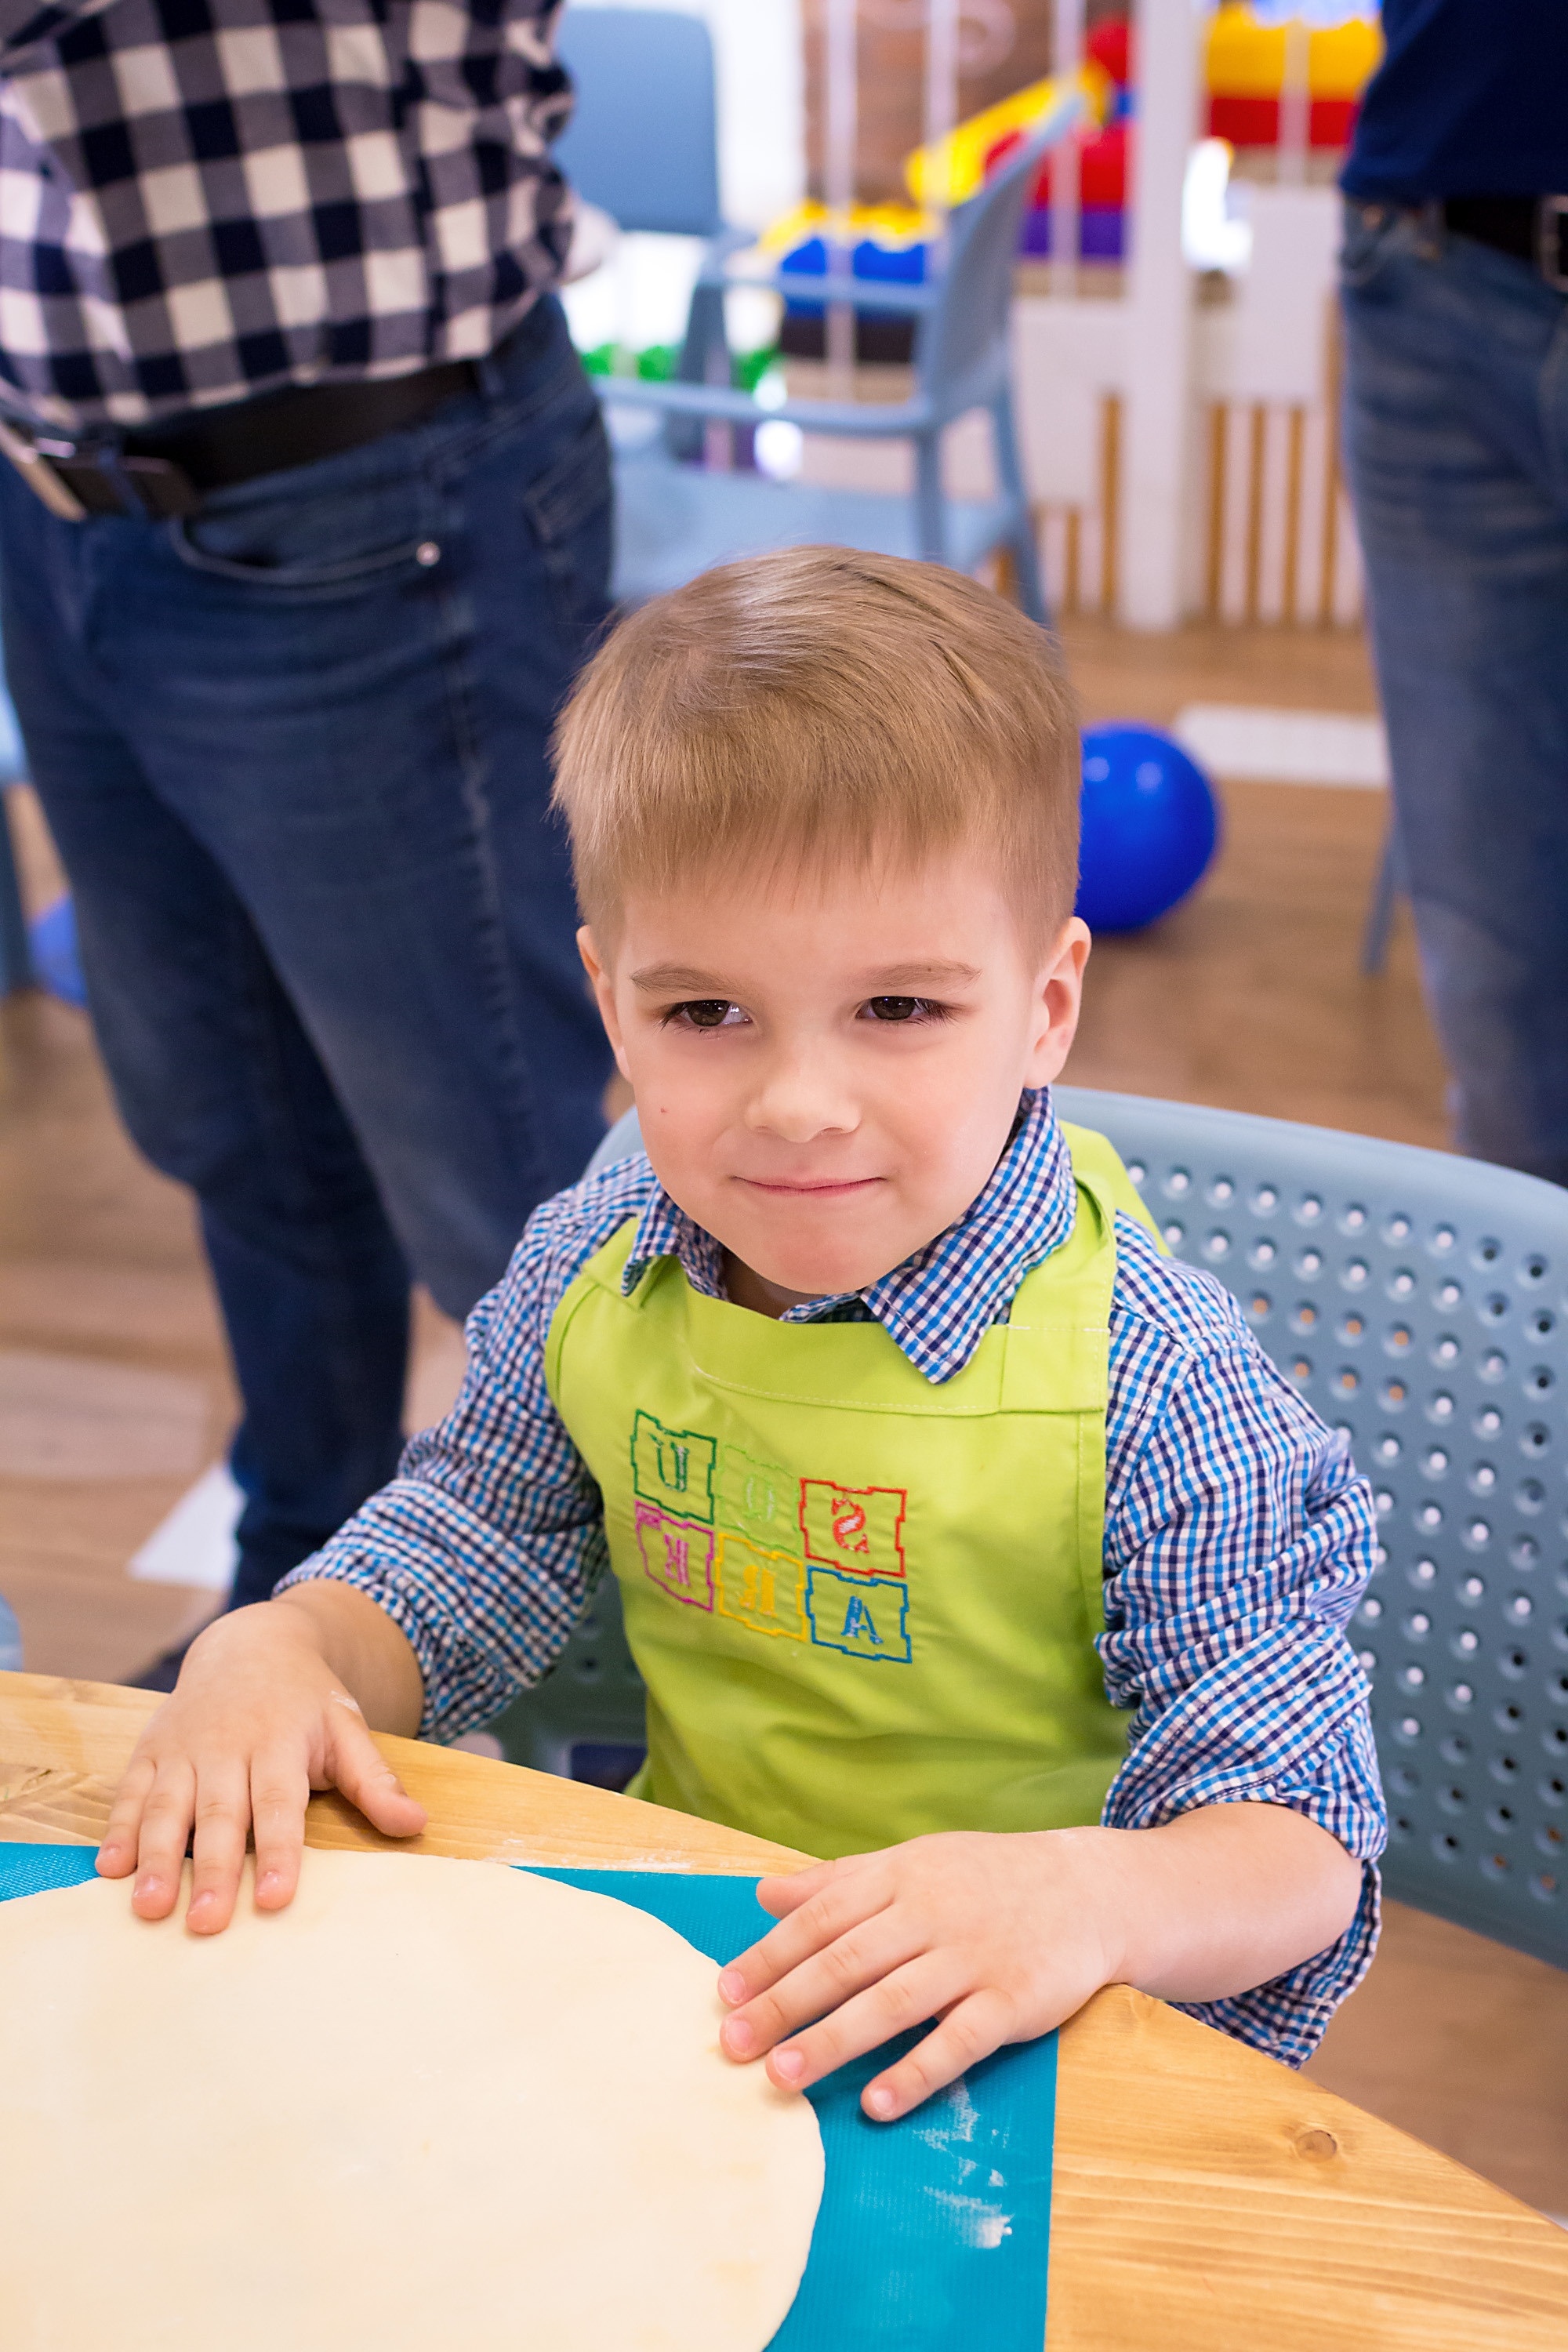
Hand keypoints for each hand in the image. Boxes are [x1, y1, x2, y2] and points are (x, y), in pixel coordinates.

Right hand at [95, 1589, 426, 1935]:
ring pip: (168, 1806)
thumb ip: (375, 1781)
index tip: (277, 1899)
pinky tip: (110, 1869)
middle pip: (220, 1814)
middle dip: (213, 1870)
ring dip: (157, 1857)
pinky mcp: (150, 1750)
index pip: (280, 1803)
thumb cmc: (304, 1700)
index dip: (279, 1851)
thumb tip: (416, 1825)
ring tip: (150, 1906)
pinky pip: (131, 1792)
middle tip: (207, 1923)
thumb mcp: (347, 1729)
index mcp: (280, 1742)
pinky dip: (119, 1829)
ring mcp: (183, 1747)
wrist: (250, 1644)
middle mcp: (227, 1746)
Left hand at [715, 1829, 1122, 2121]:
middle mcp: (931, 1914)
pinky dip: (916, 2072)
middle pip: (846, 1961)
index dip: (770, 1956)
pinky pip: (959, 2041)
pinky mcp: (1013, 2002)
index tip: (724, 1993)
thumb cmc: (985, 1880)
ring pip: (892, 2002)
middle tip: (733, 2044)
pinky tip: (878, 2103)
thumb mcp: (912, 1863)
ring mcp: (973, 1958)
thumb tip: (763, 1894)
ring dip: (834, 2040)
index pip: (821, 1917)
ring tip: (783, 2076)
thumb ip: (837, 1881)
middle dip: (784, 2004)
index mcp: (900, 1877)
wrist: (1089, 1890)